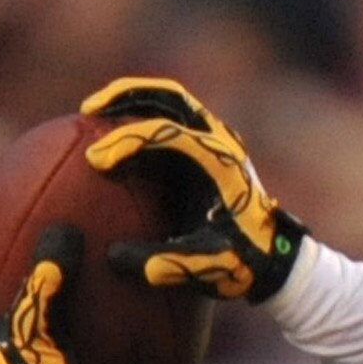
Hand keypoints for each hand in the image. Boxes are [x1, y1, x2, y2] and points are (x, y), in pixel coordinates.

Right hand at [78, 75, 304, 303]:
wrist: (275, 256)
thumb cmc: (245, 262)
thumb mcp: (208, 267)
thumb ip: (167, 265)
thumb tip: (113, 258)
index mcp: (221, 162)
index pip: (170, 135)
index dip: (129, 142)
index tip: (96, 160)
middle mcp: (219, 141)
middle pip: (169, 97)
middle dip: (126, 96)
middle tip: (87, 108)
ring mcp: (213, 140)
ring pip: (169, 102)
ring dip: (131, 101)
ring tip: (92, 112)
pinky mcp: (205, 149)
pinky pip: (169, 123)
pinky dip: (140, 122)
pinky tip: (111, 142)